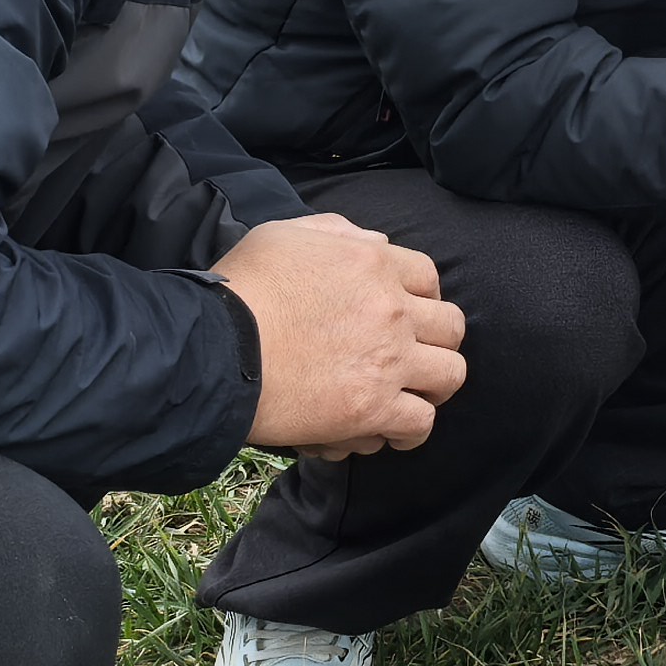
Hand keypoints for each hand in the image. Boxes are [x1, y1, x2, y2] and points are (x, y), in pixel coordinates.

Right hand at [211, 215, 468, 457]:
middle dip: (436, 343)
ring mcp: (389, 360)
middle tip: (412, 358)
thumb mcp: (284, 235)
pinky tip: (388, 433)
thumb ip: (335, 232)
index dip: (421, 299)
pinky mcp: (373, 408)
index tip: (406, 316)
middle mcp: (392, 310)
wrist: (214, 349)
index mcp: (373, 262)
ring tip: (408, 397)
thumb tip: (375, 243)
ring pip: (450, 376)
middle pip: (451, 327)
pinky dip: (408, 430)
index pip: (428, 277)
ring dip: (432, 387)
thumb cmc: (240, 290)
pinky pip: (420, 423)